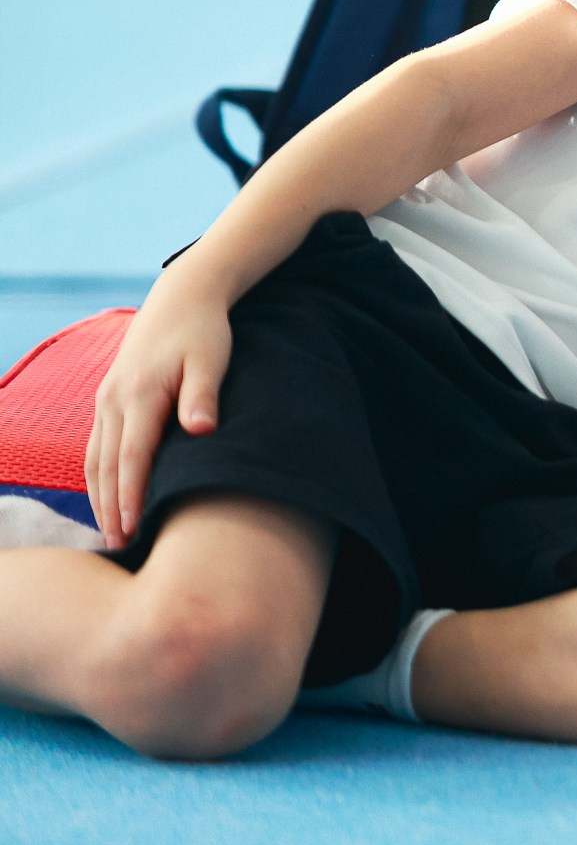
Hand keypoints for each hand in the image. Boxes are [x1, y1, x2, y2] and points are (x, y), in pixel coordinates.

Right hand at [87, 271, 234, 548]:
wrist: (181, 298)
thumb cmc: (204, 332)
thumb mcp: (211, 360)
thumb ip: (204, 395)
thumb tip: (201, 429)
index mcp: (140, 394)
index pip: (133, 455)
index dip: (132, 494)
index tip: (134, 527)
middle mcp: (115, 400)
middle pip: (108, 465)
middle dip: (112, 507)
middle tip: (119, 546)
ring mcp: (106, 400)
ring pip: (96, 458)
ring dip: (100, 497)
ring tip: (111, 533)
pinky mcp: (107, 399)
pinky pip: (96, 446)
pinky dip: (98, 476)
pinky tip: (107, 497)